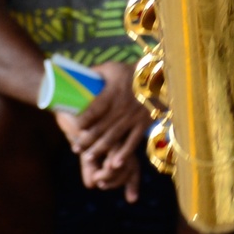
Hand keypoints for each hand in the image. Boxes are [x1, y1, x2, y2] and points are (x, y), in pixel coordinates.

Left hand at [59, 61, 150, 200]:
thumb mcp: (111, 68)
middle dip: (86, 141)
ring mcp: (133, 118)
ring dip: (99, 150)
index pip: (94, 110)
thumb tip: (77, 78)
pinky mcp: (143, 124)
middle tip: (76, 148)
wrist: (157, 76)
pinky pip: (132, 142)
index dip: (83, 120)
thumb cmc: (130, 72)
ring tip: (88, 157)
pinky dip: (123, 154)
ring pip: (113, 138)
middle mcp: (121, 107)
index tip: (76, 126)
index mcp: (112, 93)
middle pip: (100, 128)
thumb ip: (95, 73)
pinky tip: (114, 165)